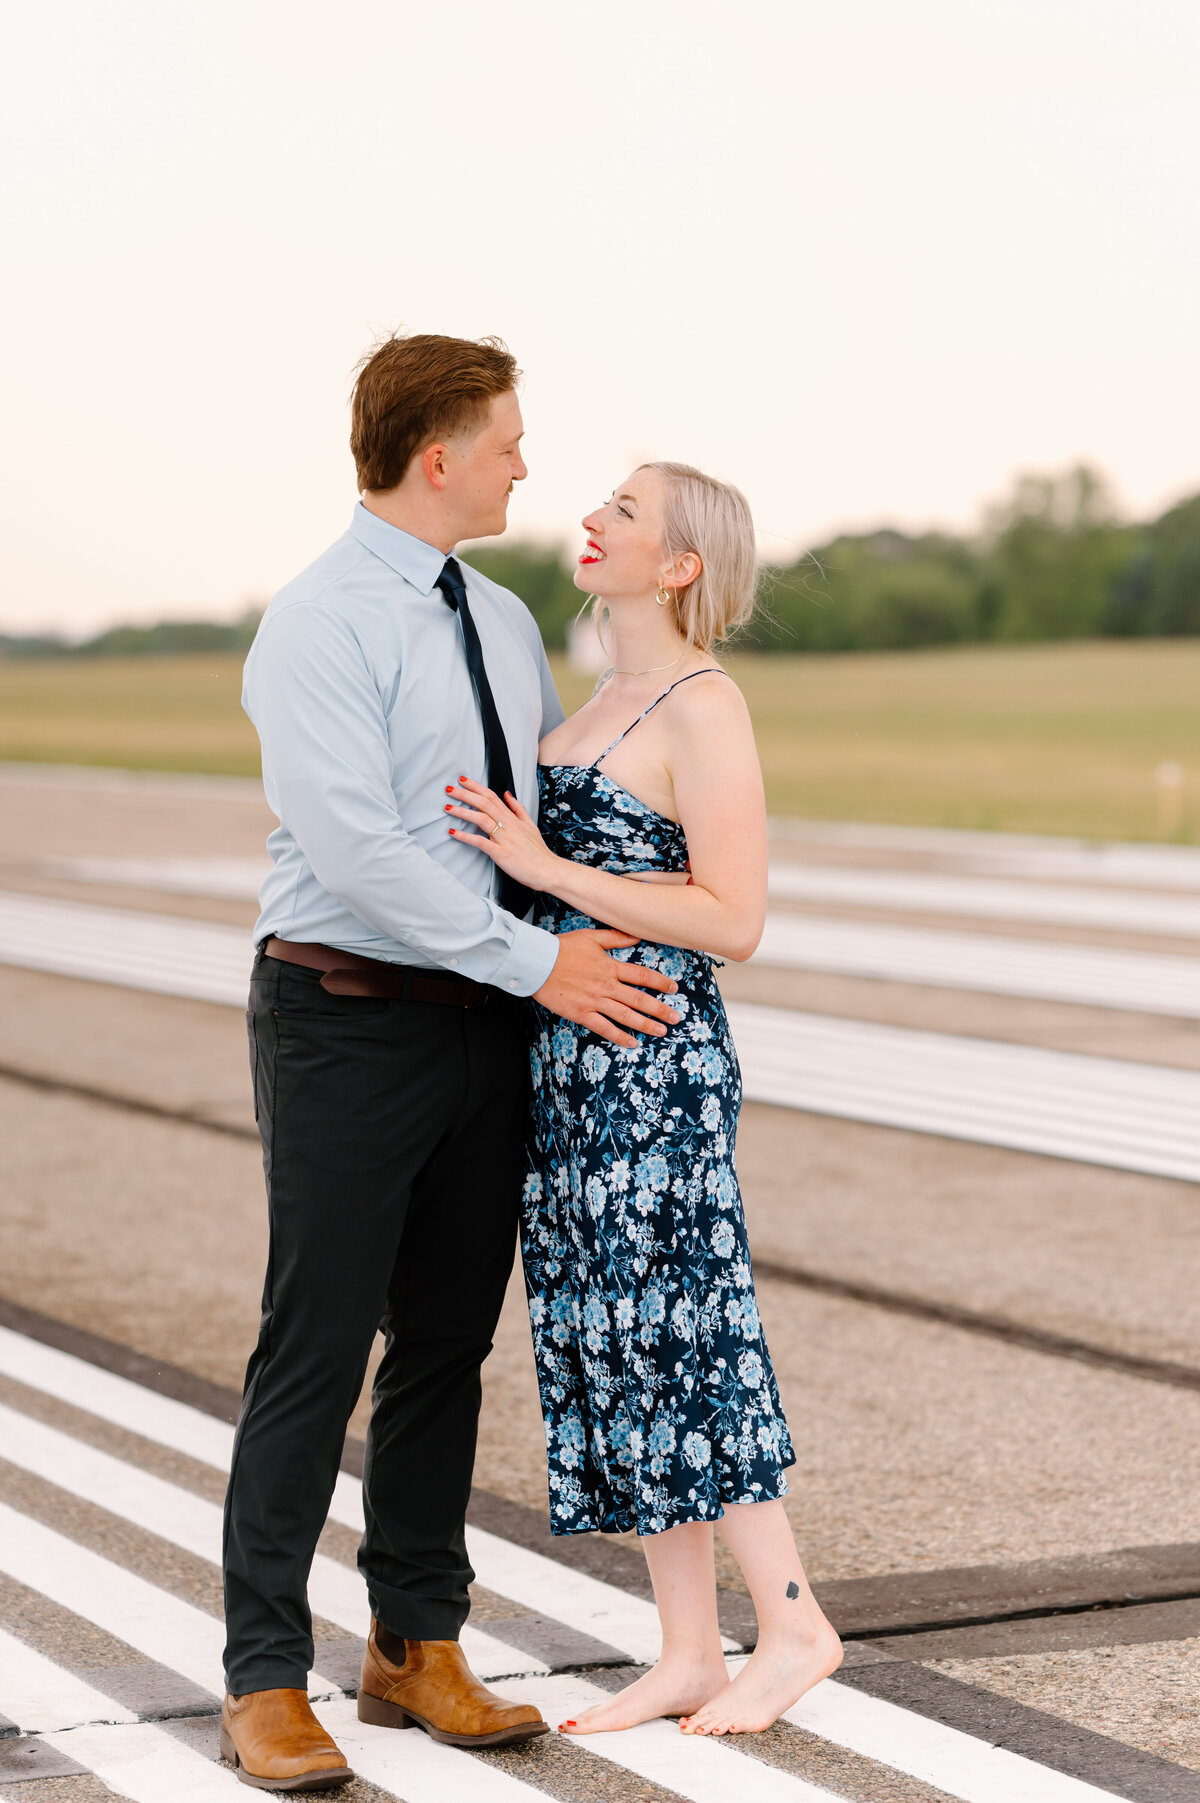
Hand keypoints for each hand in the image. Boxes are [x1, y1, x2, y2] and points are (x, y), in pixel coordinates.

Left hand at [445, 776, 557, 891]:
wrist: (547, 870)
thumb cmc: (538, 852)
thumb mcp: (530, 825)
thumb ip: (518, 809)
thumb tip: (508, 795)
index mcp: (513, 819)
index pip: (492, 797)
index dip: (477, 787)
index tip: (464, 781)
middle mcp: (508, 825)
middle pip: (485, 804)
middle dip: (465, 794)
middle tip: (449, 789)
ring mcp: (504, 839)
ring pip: (482, 819)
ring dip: (463, 812)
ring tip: (448, 807)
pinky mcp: (501, 853)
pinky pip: (480, 842)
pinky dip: (465, 837)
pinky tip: (453, 832)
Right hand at [534, 929, 680, 1049]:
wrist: (537, 962)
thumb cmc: (562, 948)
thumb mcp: (591, 937)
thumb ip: (615, 937)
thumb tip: (637, 936)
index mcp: (610, 967)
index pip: (641, 975)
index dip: (660, 982)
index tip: (674, 989)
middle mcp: (606, 985)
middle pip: (639, 999)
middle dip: (660, 1009)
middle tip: (676, 1018)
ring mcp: (594, 1001)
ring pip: (626, 1015)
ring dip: (646, 1024)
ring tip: (662, 1032)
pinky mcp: (581, 1013)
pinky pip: (604, 1028)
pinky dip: (619, 1036)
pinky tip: (632, 1043)